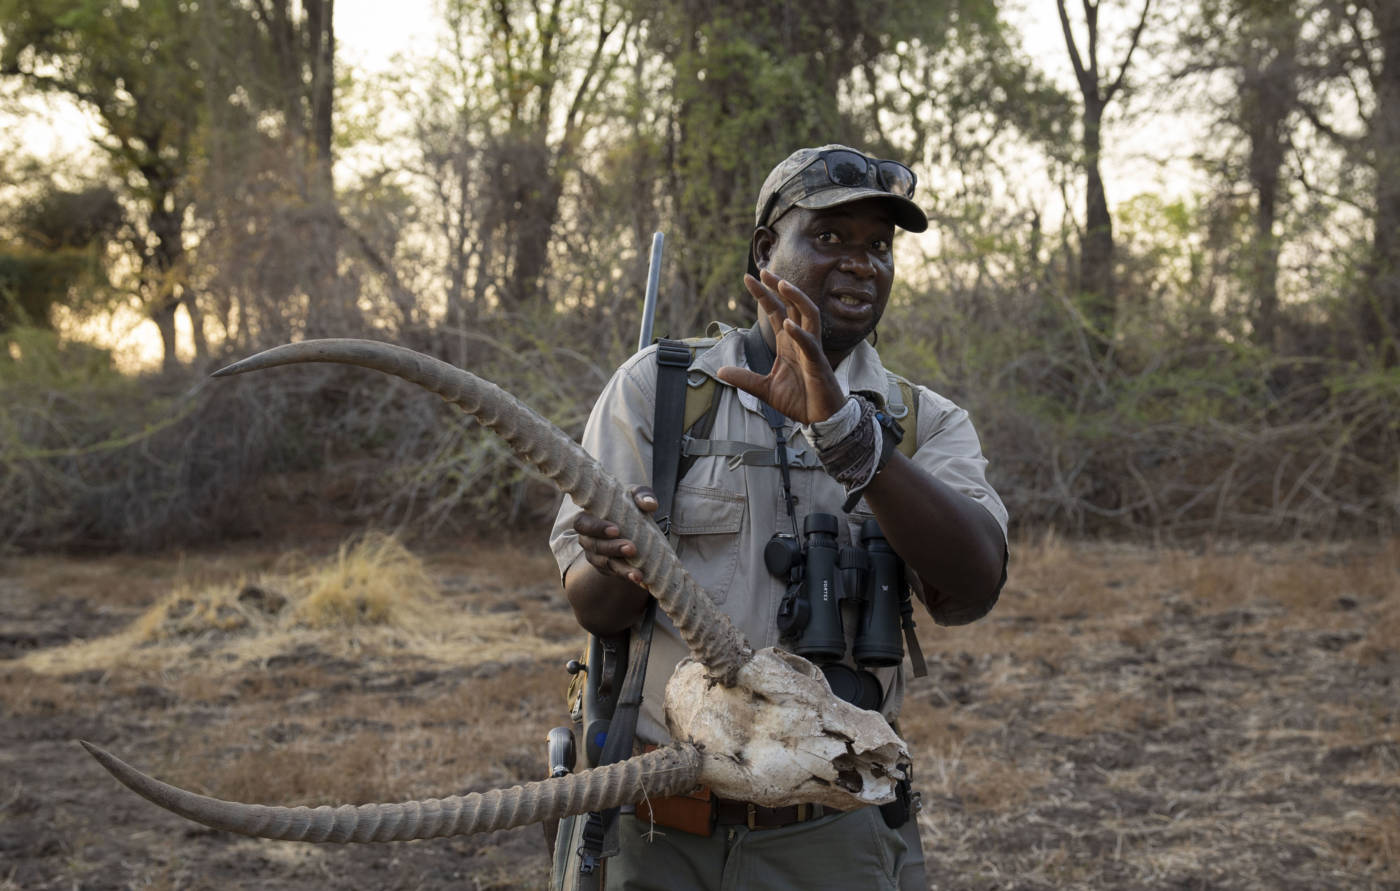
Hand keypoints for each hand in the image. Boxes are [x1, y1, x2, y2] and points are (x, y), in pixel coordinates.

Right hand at [573, 485, 657, 585]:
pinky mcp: (606, 568)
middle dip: (613, 548)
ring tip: (637, 573)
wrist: (635, 526)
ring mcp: (596, 556)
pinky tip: (639, 578)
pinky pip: (614, 573)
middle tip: (632, 548)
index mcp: (588, 518)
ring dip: (621, 568)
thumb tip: (650, 504)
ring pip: (604, 564)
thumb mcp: (635, 497)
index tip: (616, 529)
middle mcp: (588, 539)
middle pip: (594, 546)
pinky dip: (626, 576)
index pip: (583, 524)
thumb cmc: (629, 506)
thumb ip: (642, 496)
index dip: (596, 528)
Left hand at [716, 270, 845, 424]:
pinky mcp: (818, 364)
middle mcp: (800, 340)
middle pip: (793, 305)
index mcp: (788, 343)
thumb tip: (719, 372)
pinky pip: (810, 344)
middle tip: (764, 271)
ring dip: (796, 299)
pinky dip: (799, 334)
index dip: (763, 294)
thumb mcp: (764, 389)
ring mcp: (811, 350)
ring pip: (809, 315)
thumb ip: (744, 379)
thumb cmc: (800, 401)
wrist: (820, 419)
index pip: (775, 311)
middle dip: (779, 287)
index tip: (748, 278)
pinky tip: (787, 325)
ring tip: (782, 285)